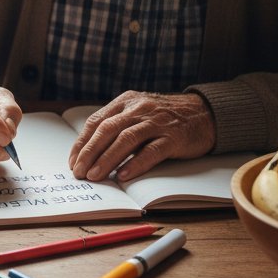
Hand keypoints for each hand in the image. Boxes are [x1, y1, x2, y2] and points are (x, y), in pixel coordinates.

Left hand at [68, 91, 215, 182]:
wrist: (205, 113)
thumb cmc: (166, 117)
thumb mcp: (138, 111)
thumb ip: (118, 124)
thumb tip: (91, 151)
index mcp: (125, 102)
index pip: (96, 121)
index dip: (82, 142)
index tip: (72, 160)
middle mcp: (138, 109)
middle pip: (107, 130)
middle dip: (89, 152)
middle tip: (79, 172)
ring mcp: (156, 122)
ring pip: (126, 139)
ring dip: (107, 159)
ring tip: (95, 175)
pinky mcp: (174, 137)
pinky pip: (152, 151)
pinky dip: (136, 163)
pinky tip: (124, 175)